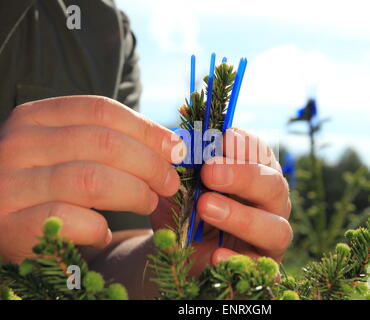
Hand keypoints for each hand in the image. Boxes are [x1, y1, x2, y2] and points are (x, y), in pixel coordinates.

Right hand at [0, 95, 184, 262]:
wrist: (0, 222)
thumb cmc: (46, 185)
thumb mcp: (68, 150)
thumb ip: (108, 141)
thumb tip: (172, 144)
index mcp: (35, 116)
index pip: (102, 110)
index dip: (147, 129)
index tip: (175, 150)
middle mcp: (18, 144)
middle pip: (104, 143)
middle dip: (149, 164)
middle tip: (169, 183)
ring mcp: (10, 184)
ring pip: (93, 180)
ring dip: (134, 193)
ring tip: (148, 203)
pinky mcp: (12, 225)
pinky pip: (71, 220)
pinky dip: (98, 228)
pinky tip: (103, 233)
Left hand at [151, 128, 291, 273]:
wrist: (176, 256)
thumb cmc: (183, 212)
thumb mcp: (178, 187)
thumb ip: (183, 167)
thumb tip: (180, 143)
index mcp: (255, 175)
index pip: (261, 154)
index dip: (246, 145)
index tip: (224, 138)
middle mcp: (270, 204)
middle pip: (274, 185)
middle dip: (243, 176)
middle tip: (210, 172)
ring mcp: (271, 238)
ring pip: (276, 227)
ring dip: (242, 217)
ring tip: (206, 207)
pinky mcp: (264, 270)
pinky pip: (262, 268)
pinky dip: (238, 260)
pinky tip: (215, 255)